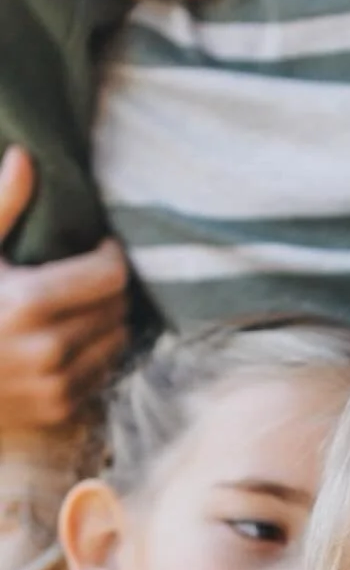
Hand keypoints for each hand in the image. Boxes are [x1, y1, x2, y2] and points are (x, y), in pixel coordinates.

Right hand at [0, 149, 128, 429]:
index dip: (111, 257)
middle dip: (107, 289)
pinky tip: (65, 344)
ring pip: (117, 342)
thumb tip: (26, 157)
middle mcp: (50, 349)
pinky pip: (103, 375)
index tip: (99, 247)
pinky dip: (94, 357)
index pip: (111, 276)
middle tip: (85, 277)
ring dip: (105, 323)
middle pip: (118, 308)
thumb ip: (0, 207)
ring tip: (74, 309)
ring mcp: (58, 386)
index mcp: (28, 303)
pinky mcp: (61, 412)